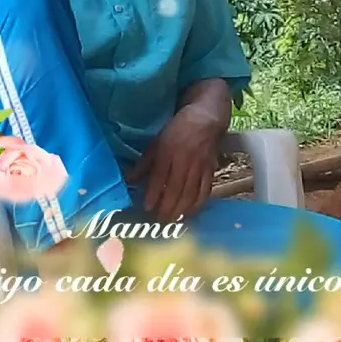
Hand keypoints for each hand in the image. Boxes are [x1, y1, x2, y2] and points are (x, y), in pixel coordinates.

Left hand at [126, 104, 220, 221]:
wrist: (205, 120)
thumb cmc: (177, 131)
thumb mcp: (157, 142)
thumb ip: (144, 162)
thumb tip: (129, 179)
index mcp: (168, 151)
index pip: (160, 176)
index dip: (154, 193)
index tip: (147, 207)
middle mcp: (185, 160)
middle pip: (176, 188)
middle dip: (167, 207)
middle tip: (159, 221)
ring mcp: (200, 166)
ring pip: (191, 193)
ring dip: (181, 210)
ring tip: (172, 222)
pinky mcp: (211, 170)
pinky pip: (205, 191)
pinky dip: (197, 205)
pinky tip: (190, 213)